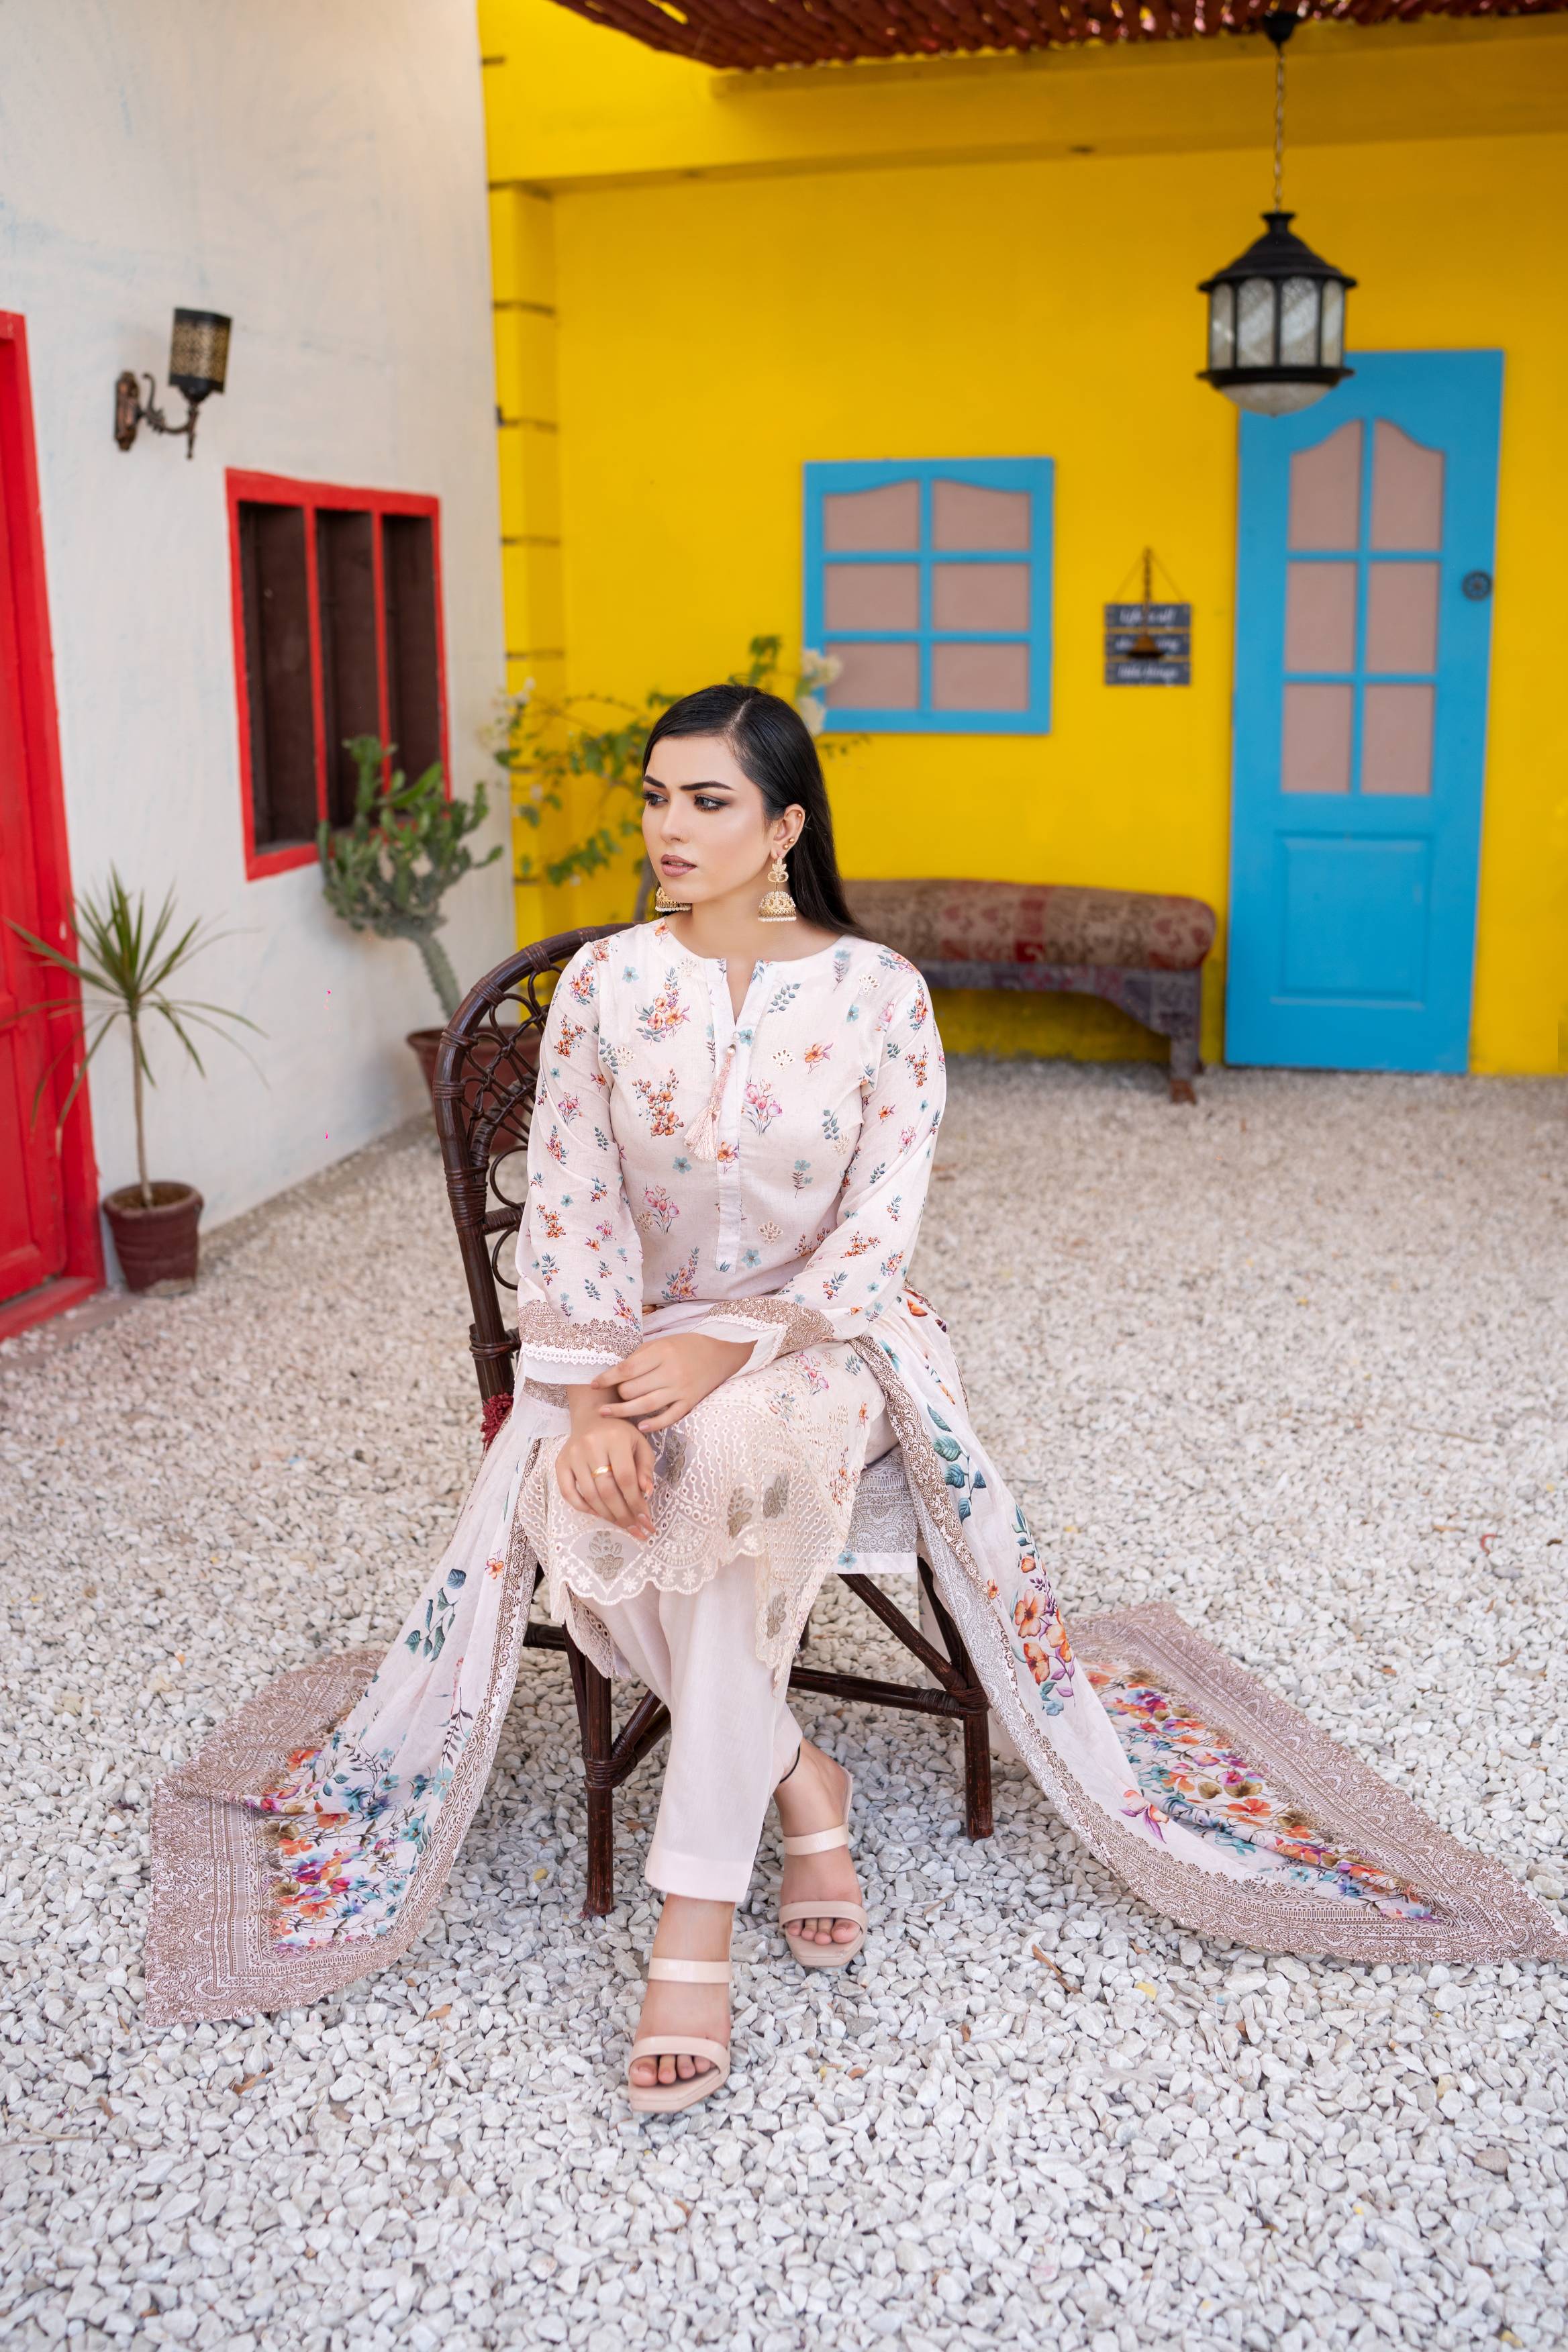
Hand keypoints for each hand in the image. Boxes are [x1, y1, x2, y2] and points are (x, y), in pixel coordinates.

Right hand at [556, 1399, 655, 1539]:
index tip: (646, 1521)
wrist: (592, 1417)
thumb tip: (646, 1493)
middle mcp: (591, 1445)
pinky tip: (598, 1513)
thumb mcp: (640, 1444)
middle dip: (623, 1514)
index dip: (636, 1502)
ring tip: (621, 1524)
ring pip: (589, 1495)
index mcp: (615, 1439)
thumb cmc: (621, 1434)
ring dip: (607, 1515)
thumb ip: (645, 1468)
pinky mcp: (560, 1462)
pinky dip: (583, 1507)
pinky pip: (568, 1493)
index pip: (625, 1478)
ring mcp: (573, 1455)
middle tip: (635, 1529)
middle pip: (607, 1489)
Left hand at [590, 1333, 751, 1434]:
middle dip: (618, 1394)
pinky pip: (669, 1417)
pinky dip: (654, 1424)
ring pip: (646, 1405)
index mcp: (662, 1352)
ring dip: (623, 1412)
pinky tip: (639, 1427)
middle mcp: (670, 1371)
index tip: (593, 1385)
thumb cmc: (686, 1346)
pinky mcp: (690, 1402)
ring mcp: (681, 1389)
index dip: (607, 1379)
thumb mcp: (662, 1342)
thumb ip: (640, 1357)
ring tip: (606, 1414)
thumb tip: (614, 1372)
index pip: (627, 1369)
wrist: (720, 1355)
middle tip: (609, 1396)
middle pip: (634, 1389)